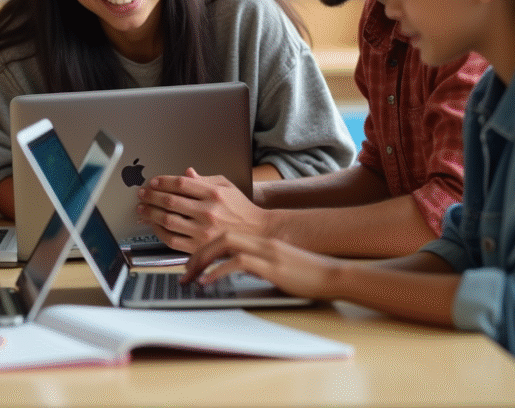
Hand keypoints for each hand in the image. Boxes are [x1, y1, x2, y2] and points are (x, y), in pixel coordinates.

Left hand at [135, 168, 265, 252]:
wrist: (258, 233)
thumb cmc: (242, 209)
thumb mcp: (227, 186)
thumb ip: (204, 179)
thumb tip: (186, 172)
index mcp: (214, 193)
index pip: (181, 183)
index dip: (163, 181)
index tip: (153, 182)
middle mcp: (208, 211)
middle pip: (171, 201)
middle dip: (151, 196)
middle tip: (142, 194)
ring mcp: (203, 231)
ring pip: (168, 220)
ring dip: (151, 213)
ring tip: (142, 209)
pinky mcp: (200, 247)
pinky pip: (172, 240)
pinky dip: (159, 232)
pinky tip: (154, 225)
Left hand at [181, 231, 341, 300]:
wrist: (331, 275)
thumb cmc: (303, 272)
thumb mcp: (273, 262)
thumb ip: (252, 260)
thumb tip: (231, 265)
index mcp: (258, 238)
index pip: (222, 232)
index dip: (202, 244)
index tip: (188, 261)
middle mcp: (259, 241)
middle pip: (219, 236)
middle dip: (196, 252)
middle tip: (183, 271)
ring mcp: (266, 252)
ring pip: (225, 244)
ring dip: (202, 260)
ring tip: (190, 277)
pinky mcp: (272, 266)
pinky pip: (239, 263)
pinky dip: (219, 271)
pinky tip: (208, 282)